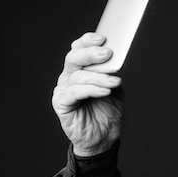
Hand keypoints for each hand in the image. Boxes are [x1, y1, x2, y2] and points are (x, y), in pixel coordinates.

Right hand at [52, 32, 123, 156]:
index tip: (103, 37)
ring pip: (78, 75)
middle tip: (108, 53)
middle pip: (74, 57)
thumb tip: (115, 56)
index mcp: (80, 69)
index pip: (79, 48)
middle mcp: (69, 77)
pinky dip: (92, 90)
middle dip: (91, 53)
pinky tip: (106, 91)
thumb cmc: (107, 112)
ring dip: (99, 77)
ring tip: (116, 82)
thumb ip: (111, 73)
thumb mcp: (114, 88)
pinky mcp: (61, 103)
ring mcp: (63, 90)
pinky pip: (75, 92)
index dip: (88, 41)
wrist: (103, 138)